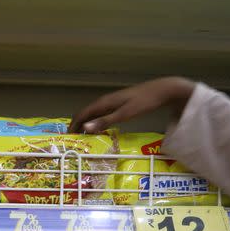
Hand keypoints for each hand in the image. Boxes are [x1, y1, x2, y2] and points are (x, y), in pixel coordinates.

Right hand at [69, 77, 195, 133]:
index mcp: (104, 103)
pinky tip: (99, 130)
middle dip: (77, 125)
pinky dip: (95, 122)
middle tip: (74, 140)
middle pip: (85, 113)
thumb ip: (105, 121)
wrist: (162, 90)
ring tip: (83, 137)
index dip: (73, 125)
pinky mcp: (118, 104)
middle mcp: (105, 101)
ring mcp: (112, 102)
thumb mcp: (124, 114)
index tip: (67, 138)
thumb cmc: (144, 102)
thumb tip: (85, 128)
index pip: (82, 114)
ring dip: (86, 124)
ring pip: (93, 114)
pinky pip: (101, 114)